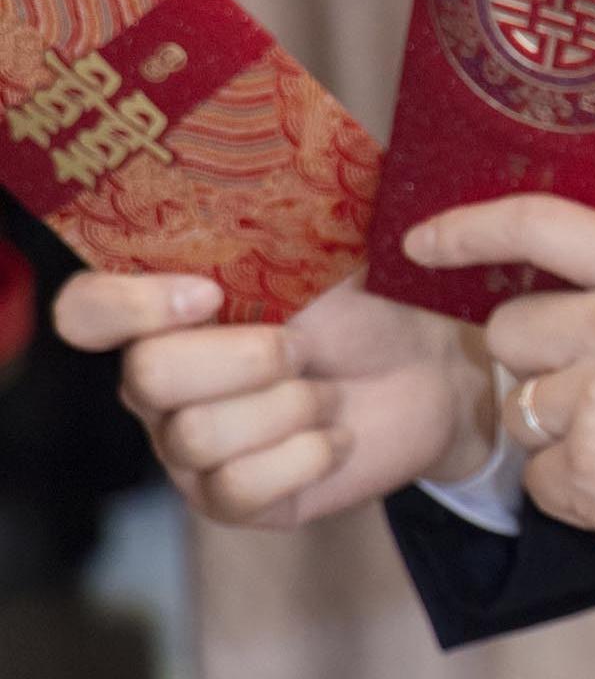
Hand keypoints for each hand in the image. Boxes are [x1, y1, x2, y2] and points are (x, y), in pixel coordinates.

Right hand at [53, 267, 492, 525]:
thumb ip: (255, 226)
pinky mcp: (229, 501)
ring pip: (198, 437)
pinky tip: (335, 437)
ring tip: (327, 394)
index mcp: (161, 312)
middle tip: (303, 349)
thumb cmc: (364, 305)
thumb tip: (229, 176)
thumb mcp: (315, 250)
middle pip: (147, 378)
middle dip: (247, 359)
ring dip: (289, 407)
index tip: (210, 294)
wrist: (429, 373)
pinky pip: (238, 489)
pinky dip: (306, 456)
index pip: (82, 312)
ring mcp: (185, 448)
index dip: (128, 306)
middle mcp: (156, 383)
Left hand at [401, 196, 594, 586]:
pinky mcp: (590, 473)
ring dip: (559, 431)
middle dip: (537, 363)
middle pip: (509, 331)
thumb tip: (563, 271)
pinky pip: (539, 477)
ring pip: (521, 409)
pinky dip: (576, 488)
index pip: (540, 225)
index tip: (420, 243)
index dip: (466, 229)